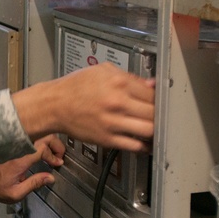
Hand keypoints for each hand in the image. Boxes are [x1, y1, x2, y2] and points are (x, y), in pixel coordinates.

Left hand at [0, 136, 64, 203]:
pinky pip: (30, 136)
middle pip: (44, 136)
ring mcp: (16, 143)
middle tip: (60, 156)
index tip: (58, 163)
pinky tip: (43, 150)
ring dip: (49, 141)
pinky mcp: (13, 143)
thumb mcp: (14, 193)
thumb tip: (50, 178)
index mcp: (20, 160)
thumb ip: (33, 185)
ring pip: (38, 133)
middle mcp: (19, 148)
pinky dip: (41, 141)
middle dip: (56, 144)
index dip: (54, 155)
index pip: (43, 149)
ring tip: (54, 153)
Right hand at [12, 63, 154, 153]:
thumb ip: (128, 77)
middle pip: (154, 112)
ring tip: (157, 130)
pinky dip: (144, 146)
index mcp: (118, 83)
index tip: (163, 101)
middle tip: (164, 116)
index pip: (153, 93)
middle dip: (161, 115)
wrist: (54, 105)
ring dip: (156, 131)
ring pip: (148, 130)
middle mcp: (117, 103)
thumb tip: (150, 85)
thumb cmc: (76, 87)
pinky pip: (134, 146)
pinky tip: (146, 143)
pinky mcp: (107, 139)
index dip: (161, 98)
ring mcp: (113, 123)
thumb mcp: (102, 71)